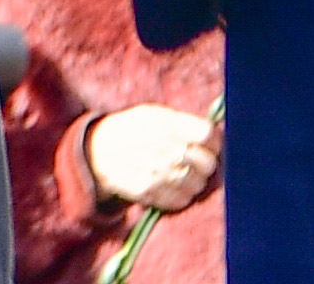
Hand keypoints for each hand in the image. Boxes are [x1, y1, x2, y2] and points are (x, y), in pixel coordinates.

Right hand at [81, 105, 218, 211]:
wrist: (97, 151)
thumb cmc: (132, 129)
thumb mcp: (154, 114)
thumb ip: (184, 123)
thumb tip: (216, 135)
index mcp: (164, 123)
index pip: (207, 134)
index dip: (214, 140)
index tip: (210, 143)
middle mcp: (162, 148)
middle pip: (207, 163)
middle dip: (207, 163)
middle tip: (198, 161)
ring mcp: (156, 173)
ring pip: (197, 185)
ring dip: (195, 181)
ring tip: (183, 172)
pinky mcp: (149, 193)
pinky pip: (181, 200)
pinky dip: (182, 195)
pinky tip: (173, 185)